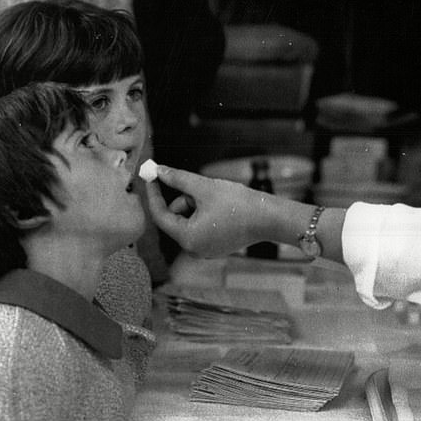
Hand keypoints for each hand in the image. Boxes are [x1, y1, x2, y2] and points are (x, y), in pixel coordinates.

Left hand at [144, 165, 271, 257]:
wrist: (270, 218)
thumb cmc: (238, 204)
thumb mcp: (204, 188)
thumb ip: (178, 179)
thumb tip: (158, 170)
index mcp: (188, 238)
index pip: (160, 216)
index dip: (154, 194)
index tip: (151, 176)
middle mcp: (194, 249)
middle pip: (176, 217)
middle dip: (185, 198)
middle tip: (199, 185)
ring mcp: (205, 250)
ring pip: (189, 220)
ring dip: (196, 204)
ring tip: (216, 195)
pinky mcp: (215, 246)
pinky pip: (200, 226)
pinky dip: (204, 212)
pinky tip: (223, 206)